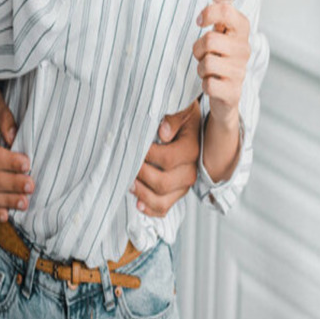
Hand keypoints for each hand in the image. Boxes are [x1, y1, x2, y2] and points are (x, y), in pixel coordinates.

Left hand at [130, 101, 200, 217]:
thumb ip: (173, 118)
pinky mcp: (177, 192)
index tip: (136, 147)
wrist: (188, 124)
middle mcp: (191, 170)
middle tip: (127, 165)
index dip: (148, 156)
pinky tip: (138, 202)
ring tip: (129, 182)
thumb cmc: (180, 115)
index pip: (168, 160)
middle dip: (141, 175)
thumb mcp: (180, 109)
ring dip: (142, 193)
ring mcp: (184, 184)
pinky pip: (164, 208)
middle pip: (163, 183)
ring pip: (162, 200)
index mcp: (192, 149)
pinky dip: (149, 208)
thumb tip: (163, 132)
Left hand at [193, 2, 251, 127]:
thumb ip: (221, 14)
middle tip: (204, 54)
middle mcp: (244, 50)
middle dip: (199, 49)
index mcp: (242, 31)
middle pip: (210, 39)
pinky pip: (208, 84)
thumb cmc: (222, 58)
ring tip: (209, 70)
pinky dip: (205, 84)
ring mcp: (240, 71)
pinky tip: (213, 83)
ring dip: (201, 68)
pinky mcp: (233, 91)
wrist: (228, 93)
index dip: (208, 13)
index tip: (200, 22)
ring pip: (206, 63)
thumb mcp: (223, 34)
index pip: (226, 11)